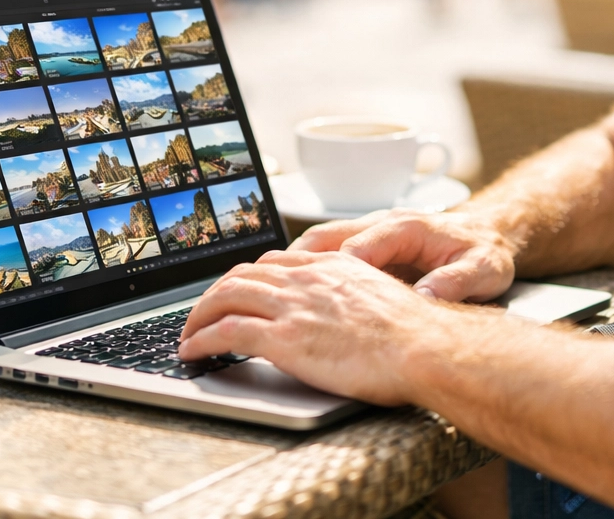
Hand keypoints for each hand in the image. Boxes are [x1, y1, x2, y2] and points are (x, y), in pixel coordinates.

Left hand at [177, 249, 450, 403]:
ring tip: (187, 334)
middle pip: (243, 274)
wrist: (426, 347)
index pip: (274, 262)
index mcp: (332, 266)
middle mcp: (308, 278)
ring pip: (226, 296)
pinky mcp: (285, 338)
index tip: (236, 292)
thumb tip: (345, 315)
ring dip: (198, 315)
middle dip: (214, 293)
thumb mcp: (382, 299)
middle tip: (201, 313)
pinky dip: (201, 339)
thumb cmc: (416, 336)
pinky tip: (192, 351)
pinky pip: (227, 332)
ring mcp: (294, 306)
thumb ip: (355, 298)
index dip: (247, 277)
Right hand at [290, 208, 517, 301]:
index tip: (320, 294)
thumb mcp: (485, 271)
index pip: (361, 245)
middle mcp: (382, 223)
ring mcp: (371, 232)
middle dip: (296, 263)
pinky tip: (290, 292)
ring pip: (320, 242)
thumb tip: (425, 297)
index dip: (338, 270)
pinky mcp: (367, 246)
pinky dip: (305, 270)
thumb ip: (457, 282)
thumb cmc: (486, 253)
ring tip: (266, 291)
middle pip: (327, 237)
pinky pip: (327, 252)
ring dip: (293, 265)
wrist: (491, 235)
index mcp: (407, 227)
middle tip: (269, 288)